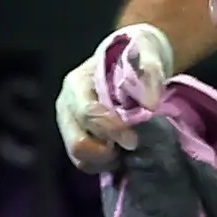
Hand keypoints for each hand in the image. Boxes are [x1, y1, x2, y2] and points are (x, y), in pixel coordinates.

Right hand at [57, 22, 172, 166]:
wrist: (131, 61)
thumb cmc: (135, 56)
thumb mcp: (146, 52)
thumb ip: (150, 71)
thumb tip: (150, 102)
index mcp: (76, 84)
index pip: (87, 114)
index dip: (111, 130)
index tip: (134, 139)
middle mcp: (67, 108)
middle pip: (77, 144)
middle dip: (106, 151)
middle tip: (132, 145)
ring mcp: (70, 127)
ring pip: (81, 159)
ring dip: (107, 160)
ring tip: (129, 148)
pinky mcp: (80, 141)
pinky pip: (88, 164)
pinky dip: (107, 164)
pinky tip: (124, 152)